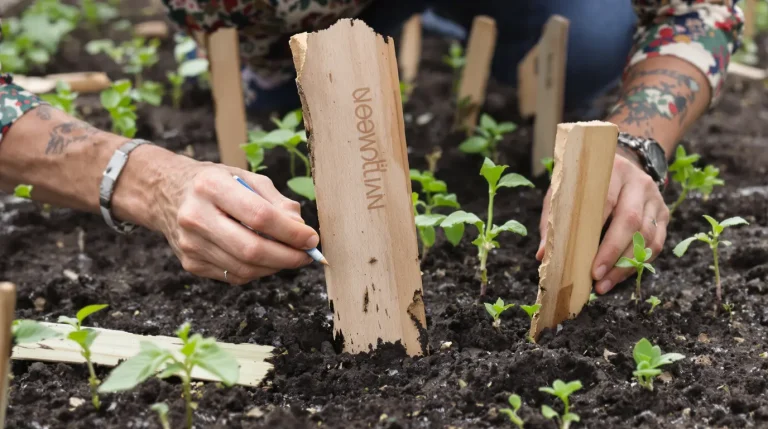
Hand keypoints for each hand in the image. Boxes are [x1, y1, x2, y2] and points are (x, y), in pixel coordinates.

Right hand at [153, 158, 318, 284]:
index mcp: (211, 186)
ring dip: (275, 267)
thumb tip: (301, 228)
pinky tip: (266, 260)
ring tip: (290, 256)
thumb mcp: (245, 177)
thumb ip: (276, 201)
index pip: (259, 216)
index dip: (290, 232)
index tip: (311, 238)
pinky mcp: (190, 263)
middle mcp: (196, 216)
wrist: (165, 193)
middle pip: (251, 249)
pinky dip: (257, 272)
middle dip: (287, 257)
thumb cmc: (214, 183)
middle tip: (306, 255)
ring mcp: (190, 244)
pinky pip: (233, 276)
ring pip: (244, 268)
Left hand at [535, 152, 668, 293]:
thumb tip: (543, 254)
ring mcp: (654, 199)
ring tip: (606, 284)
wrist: (621, 164)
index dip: (595, 235)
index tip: (584, 260)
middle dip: (613, 254)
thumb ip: (553, 220)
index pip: (605, 203)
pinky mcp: (663, 213)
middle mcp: (638, 183)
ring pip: (647, 236)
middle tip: (596, 278)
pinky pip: (657, 243)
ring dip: (626, 264)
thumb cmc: (585, 183)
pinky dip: (639, 262)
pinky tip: (621, 275)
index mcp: (611, 172)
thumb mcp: (565, 192)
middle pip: (631, 222)